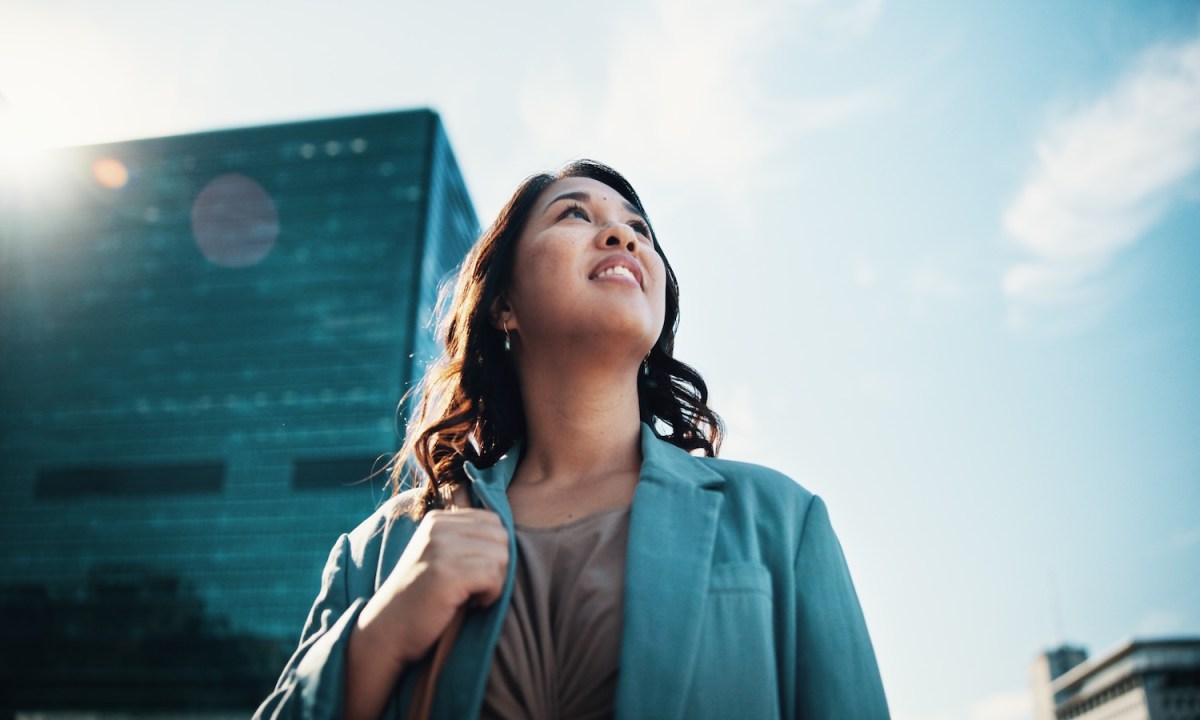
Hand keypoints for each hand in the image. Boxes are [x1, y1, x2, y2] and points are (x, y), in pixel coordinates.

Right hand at [354, 507, 509, 668]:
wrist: (387, 631)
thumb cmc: (420, 599)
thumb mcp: (438, 557)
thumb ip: (464, 540)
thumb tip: (508, 537)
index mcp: (437, 520)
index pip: (493, 521)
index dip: (495, 549)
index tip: (477, 573)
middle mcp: (438, 528)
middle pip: (500, 536)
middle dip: (499, 565)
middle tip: (479, 588)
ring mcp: (440, 549)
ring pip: (500, 556)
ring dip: (496, 582)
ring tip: (475, 597)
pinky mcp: (445, 574)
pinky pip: (492, 575)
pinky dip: (491, 594)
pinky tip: (474, 604)